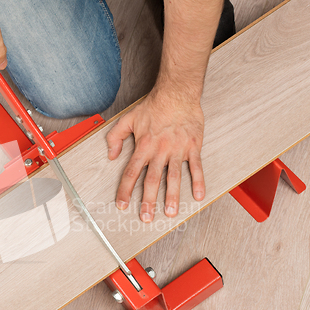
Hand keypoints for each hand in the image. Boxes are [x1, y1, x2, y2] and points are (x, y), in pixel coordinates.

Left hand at [106, 88, 205, 221]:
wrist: (177, 92)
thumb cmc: (154, 106)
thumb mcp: (128, 119)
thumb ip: (115, 137)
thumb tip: (111, 155)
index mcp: (143, 146)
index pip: (131, 173)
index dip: (125, 191)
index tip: (121, 205)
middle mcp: (159, 150)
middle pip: (152, 180)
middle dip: (148, 201)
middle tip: (146, 217)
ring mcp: (177, 149)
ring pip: (173, 177)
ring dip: (172, 196)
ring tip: (170, 212)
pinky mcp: (192, 146)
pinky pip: (196, 167)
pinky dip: (198, 181)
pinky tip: (197, 195)